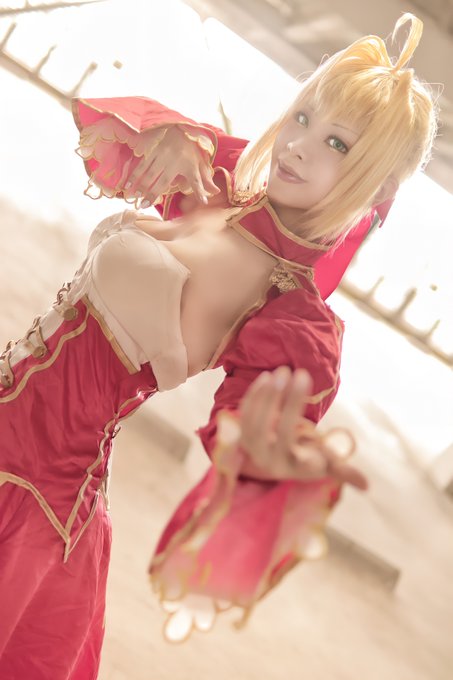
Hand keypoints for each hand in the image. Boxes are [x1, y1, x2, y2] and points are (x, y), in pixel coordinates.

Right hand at [123, 126, 219, 206]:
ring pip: (150, 172)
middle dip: (153, 193)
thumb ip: (205, 180)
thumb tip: (216, 192)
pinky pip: (142, 164)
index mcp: (189, 165)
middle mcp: (175, 160)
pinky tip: (128, 183)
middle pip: (163, 180)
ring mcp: (162, 154)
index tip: (204, 201)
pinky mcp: (153, 149)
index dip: (200, 191)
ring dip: (141, 185)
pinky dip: (135, 174)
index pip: (196, 180)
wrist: (180, 127)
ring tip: (135, 196)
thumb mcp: (200, 163)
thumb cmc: (190, 150)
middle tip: (144, 205)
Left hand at [239, 366, 368, 490]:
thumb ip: (344, 472)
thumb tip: (367, 486)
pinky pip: (244, 413)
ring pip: (255, 421)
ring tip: (284, 370)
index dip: (299, 432)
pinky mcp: (243, 433)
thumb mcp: (327, 466)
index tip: (311, 408)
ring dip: (269, 395)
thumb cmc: (309, 459)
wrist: (279, 459)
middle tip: (301, 374)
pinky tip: (267, 376)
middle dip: (289, 402)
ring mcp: (252, 447)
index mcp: (290, 466)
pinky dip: (254, 395)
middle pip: (275, 430)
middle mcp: (267, 459)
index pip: (292, 447)